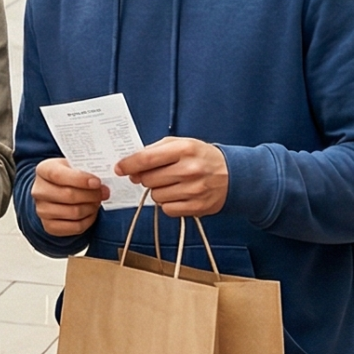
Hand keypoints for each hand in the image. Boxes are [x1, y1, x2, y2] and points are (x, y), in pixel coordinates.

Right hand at [31, 158, 107, 237]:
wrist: (55, 191)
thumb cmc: (68, 176)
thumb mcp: (73, 165)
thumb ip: (86, 170)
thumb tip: (102, 182)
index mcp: (44, 170)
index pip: (59, 175)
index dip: (80, 179)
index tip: (97, 182)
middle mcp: (39, 191)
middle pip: (68, 195)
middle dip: (91, 195)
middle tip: (104, 193)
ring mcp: (42, 210)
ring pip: (74, 212)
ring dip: (91, 208)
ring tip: (97, 202)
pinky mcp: (49, 226)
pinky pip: (75, 227)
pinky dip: (88, 221)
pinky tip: (91, 212)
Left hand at [115, 137, 230, 217]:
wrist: (233, 175)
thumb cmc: (202, 157)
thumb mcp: (182, 144)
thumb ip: (156, 150)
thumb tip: (132, 164)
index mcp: (184, 149)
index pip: (146, 159)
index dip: (128, 164)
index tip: (119, 168)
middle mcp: (189, 169)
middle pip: (148, 179)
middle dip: (145, 178)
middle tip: (154, 174)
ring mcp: (194, 190)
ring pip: (156, 196)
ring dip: (158, 191)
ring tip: (172, 183)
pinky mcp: (197, 207)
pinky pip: (167, 209)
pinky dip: (168, 203)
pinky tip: (178, 194)